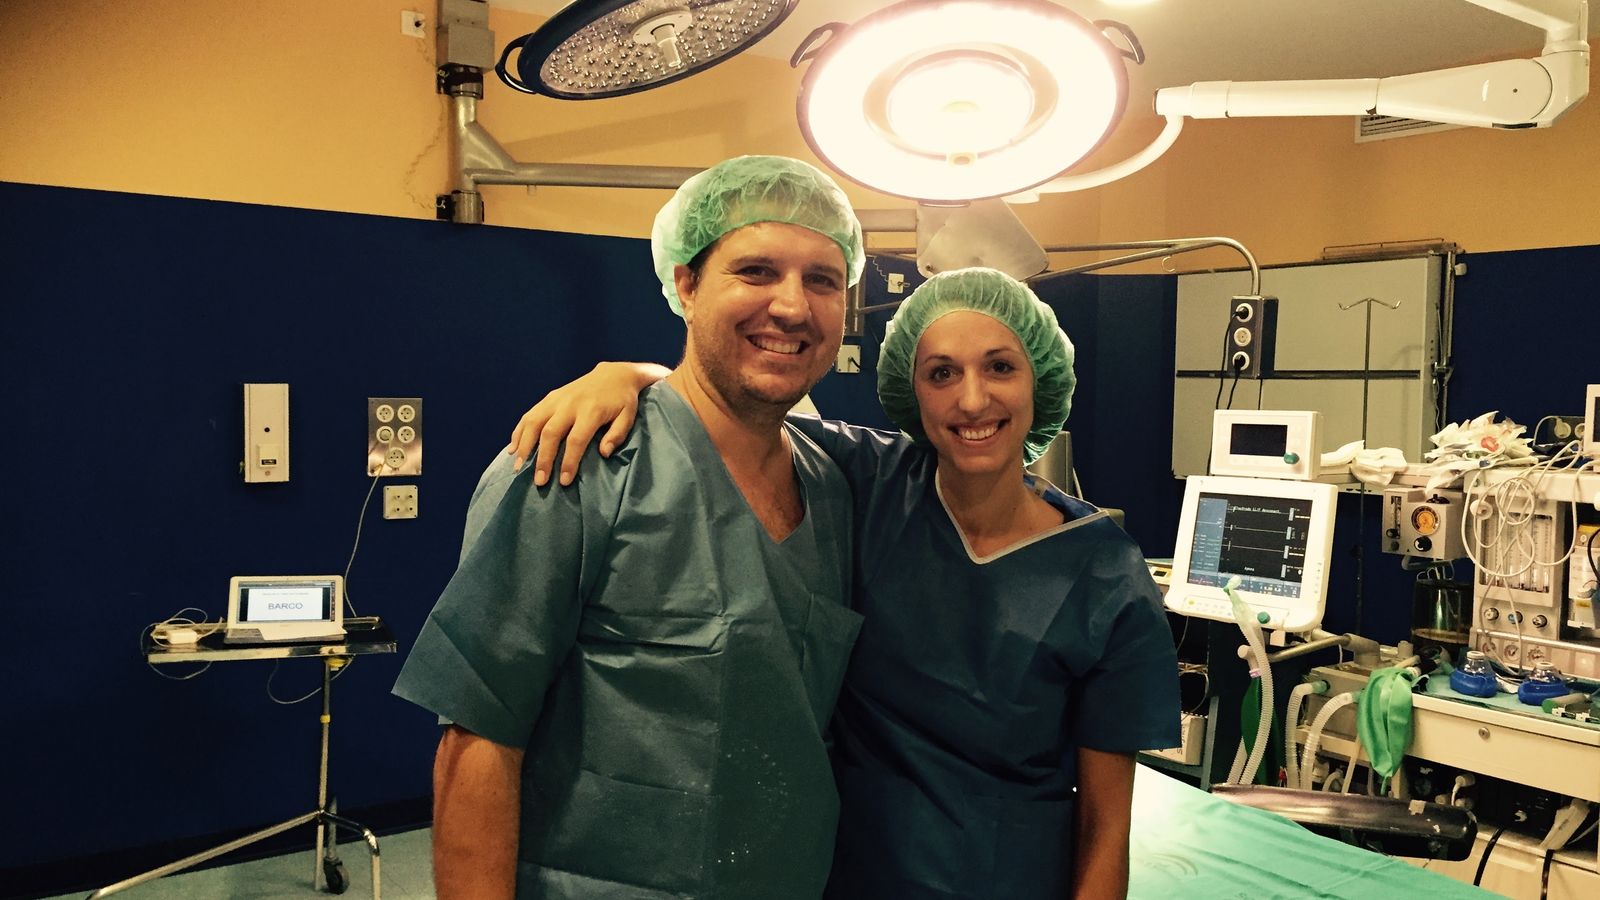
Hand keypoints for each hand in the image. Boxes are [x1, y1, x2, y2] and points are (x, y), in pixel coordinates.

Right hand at [507, 361, 669, 485]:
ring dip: (524, 445)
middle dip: (543, 458)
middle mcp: (570, 404)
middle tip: (539, 481)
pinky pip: (529, 414)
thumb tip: (604, 453)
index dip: (569, 461)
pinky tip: (513, 448)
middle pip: (550, 433)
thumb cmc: (622, 401)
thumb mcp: (628, 417)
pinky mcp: (549, 397)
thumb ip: (617, 435)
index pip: (576, 439)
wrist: (613, 375)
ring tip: (518, 467)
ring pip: (534, 422)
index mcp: (591, 410)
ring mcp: (557, 399)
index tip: (564, 481)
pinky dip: (519, 431)